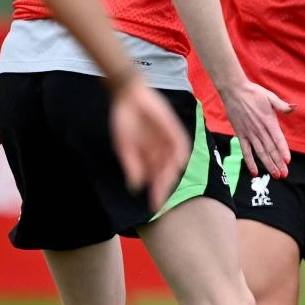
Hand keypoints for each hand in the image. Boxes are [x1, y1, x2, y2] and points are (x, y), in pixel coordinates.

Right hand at [109, 78, 190, 210]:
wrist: (129, 97)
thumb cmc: (124, 121)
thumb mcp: (123, 145)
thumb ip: (131, 164)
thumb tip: (135, 186)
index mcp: (147, 158)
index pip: (155, 180)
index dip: (156, 194)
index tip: (155, 208)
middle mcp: (159, 152)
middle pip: (166, 174)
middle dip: (163, 188)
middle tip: (161, 201)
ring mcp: (167, 141)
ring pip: (173, 162)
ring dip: (170, 174)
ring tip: (165, 185)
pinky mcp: (174, 129)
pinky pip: (181, 144)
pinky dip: (180, 154)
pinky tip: (177, 163)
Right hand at [219, 81, 293, 178]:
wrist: (234, 91)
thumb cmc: (254, 93)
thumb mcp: (270, 97)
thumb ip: (282, 106)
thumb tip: (294, 107)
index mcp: (269, 121)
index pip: (277, 139)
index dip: (283, 150)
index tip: (288, 161)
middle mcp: (259, 129)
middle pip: (270, 149)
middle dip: (278, 163)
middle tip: (284, 175)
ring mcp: (249, 133)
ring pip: (260, 152)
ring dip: (268, 165)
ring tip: (275, 175)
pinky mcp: (240, 134)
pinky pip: (246, 151)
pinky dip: (250, 162)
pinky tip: (255, 172)